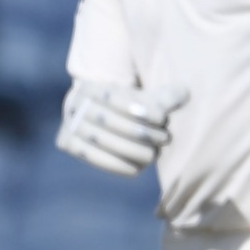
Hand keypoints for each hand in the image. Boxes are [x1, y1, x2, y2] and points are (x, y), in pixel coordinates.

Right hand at [56, 80, 187, 176]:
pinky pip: (94, 157)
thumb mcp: (148, 98)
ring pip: (102, 140)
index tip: (163, 118)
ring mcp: (67, 122)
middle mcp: (74, 101)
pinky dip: (119, 164)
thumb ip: (166, 96)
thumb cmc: (130, 107)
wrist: (97, 116)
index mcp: (92, 84)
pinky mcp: (66, 143)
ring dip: (133, 150)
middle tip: (164, 138)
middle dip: (141, 132)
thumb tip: (184, 94)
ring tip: (154, 153)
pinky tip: (139, 166)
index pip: (116, 96)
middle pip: (109, 120)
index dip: (141, 108)